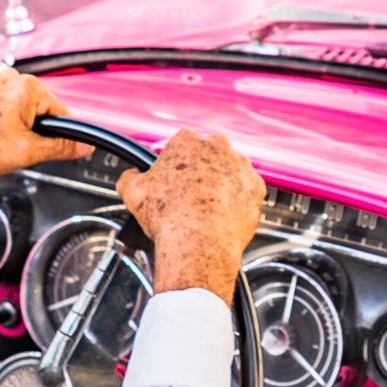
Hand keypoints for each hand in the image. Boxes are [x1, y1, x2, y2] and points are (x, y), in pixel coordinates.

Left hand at [0, 67, 88, 231]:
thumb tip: (82, 146)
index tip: (49, 150)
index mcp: (26, 86)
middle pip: (37, 111)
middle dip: (30, 133)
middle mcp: (8, 77)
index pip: (60, 112)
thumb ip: (60, 147)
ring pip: (17, 111)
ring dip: (12, 129)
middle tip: (13, 150)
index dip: (57, 136)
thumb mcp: (25, 152)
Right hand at [116, 131, 264, 302]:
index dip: (174, 167)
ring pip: (229, 173)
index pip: (180, 147)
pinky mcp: (256, 187)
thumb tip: (130, 176)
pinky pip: (246, 192)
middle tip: (189, 198)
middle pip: (207, 157)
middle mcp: (217, 147)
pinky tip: (222, 217)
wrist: (198, 245)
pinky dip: (237, 202)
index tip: (173, 181)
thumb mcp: (133, 193)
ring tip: (206, 210)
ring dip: (220, 186)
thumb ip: (130, 177)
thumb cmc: (169, 218)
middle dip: (199, 173)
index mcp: (187, 141)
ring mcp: (240, 166)